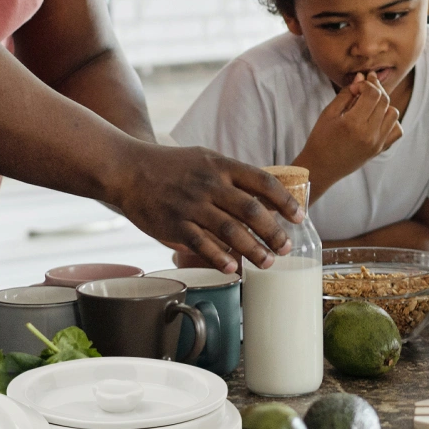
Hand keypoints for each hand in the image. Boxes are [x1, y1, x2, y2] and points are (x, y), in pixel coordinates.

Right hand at [113, 144, 301, 272]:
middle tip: (286, 248)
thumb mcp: (205, 159)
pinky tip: (233, 268)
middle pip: (252, 210)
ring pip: (231, 231)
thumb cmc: (171, 166)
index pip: (262, 182)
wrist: (129, 169)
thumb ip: (232, 176)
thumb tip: (263, 198)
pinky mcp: (174, 224)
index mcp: (221, 166)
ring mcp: (192, 205)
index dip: (285, 201)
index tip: (299, 217)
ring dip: (253, 249)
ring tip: (267, 263)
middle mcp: (210, 185)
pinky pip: (202, 244)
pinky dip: (220, 258)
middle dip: (274, 232)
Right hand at [296, 73, 401, 195]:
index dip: (367, 83)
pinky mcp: (380, 149)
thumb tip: (361, 77)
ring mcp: (377, 143)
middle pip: (385, 101)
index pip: (373, 93)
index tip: (357, 84)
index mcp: (353, 123)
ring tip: (370, 103)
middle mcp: (369, 134)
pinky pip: (397, 130)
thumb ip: (347, 94)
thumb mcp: (329, 113)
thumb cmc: (320, 139)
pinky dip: (391, 121)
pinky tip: (377, 118)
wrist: (320, 168)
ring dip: (384, 104)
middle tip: (365, 85)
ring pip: (393, 113)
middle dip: (376, 88)